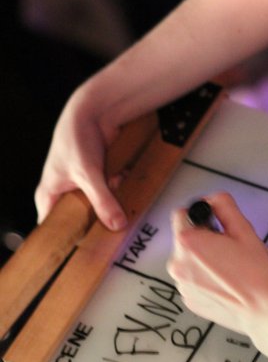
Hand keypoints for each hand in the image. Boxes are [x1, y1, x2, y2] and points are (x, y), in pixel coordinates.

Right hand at [35, 84, 127, 230]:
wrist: (94, 111)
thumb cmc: (75, 138)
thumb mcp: (88, 173)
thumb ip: (102, 200)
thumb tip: (116, 224)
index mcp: (49, 197)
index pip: (54, 230)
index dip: (70, 241)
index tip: (89, 250)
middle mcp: (65, 194)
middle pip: (82, 220)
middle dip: (98, 220)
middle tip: (113, 226)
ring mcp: (84, 186)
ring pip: (100, 206)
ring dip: (112, 202)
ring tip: (118, 191)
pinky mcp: (100, 178)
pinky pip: (111, 192)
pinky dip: (119, 189)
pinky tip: (123, 178)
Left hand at [167, 192, 267, 342]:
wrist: (265, 310)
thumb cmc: (256, 267)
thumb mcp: (243, 228)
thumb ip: (223, 206)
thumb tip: (211, 200)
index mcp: (187, 242)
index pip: (181, 214)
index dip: (201, 215)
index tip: (218, 225)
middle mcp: (176, 264)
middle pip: (185, 238)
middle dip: (202, 238)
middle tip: (229, 248)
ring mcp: (181, 286)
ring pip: (188, 260)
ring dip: (202, 259)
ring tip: (228, 268)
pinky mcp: (189, 302)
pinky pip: (192, 279)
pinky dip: (204, 278)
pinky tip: (225, 284)